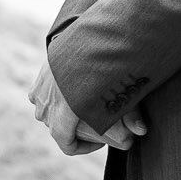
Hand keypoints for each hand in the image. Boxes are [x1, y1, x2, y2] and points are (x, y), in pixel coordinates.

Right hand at [30, 60, 145, 155]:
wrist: (91, 32)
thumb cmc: (108, 63)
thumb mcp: (123, 90)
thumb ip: (132, 113)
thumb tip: (142, 132)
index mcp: (67, 108)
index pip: (64, 140)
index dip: (79, 147)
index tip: (98, 143)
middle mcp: (50, 99)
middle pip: (54, 127)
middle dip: (72, 131)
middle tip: (94, 125)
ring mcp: (42, 86)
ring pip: (44, 112)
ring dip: (58, 116)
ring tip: (80, 110)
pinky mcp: (40, 74)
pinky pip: (38, 96)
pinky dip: (49, 99)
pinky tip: (66, 95)